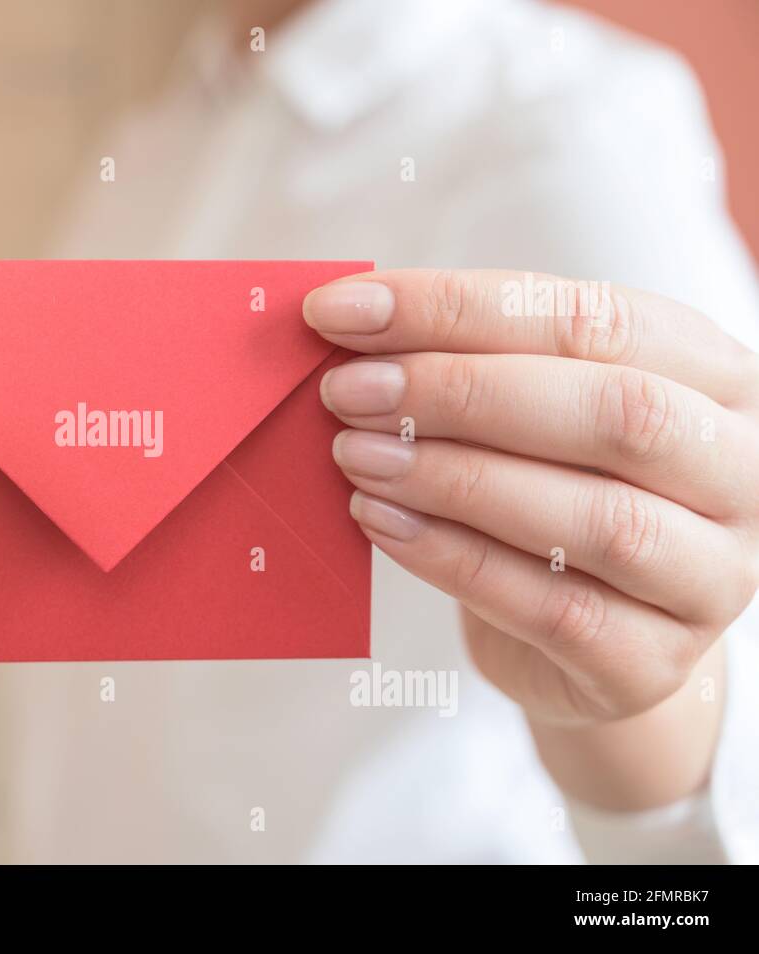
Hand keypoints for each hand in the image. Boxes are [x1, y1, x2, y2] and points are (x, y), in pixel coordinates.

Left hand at [303, 269, 758, 806]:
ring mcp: (711, 576)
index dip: (457, 309)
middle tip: (348, 392)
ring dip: (454, 480)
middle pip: (616, 413)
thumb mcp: (527, 414)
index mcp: (713, 375)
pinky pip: (555, 609)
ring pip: (596, 518)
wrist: (591, 639)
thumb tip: (348, 323)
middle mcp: (737, 471)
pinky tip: (378, 522)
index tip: (341, 311)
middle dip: (462, 393)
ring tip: (356, 457)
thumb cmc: (551, 495)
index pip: (592, 319)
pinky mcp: (653, 664)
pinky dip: (453, 559)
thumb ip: (468, 364)